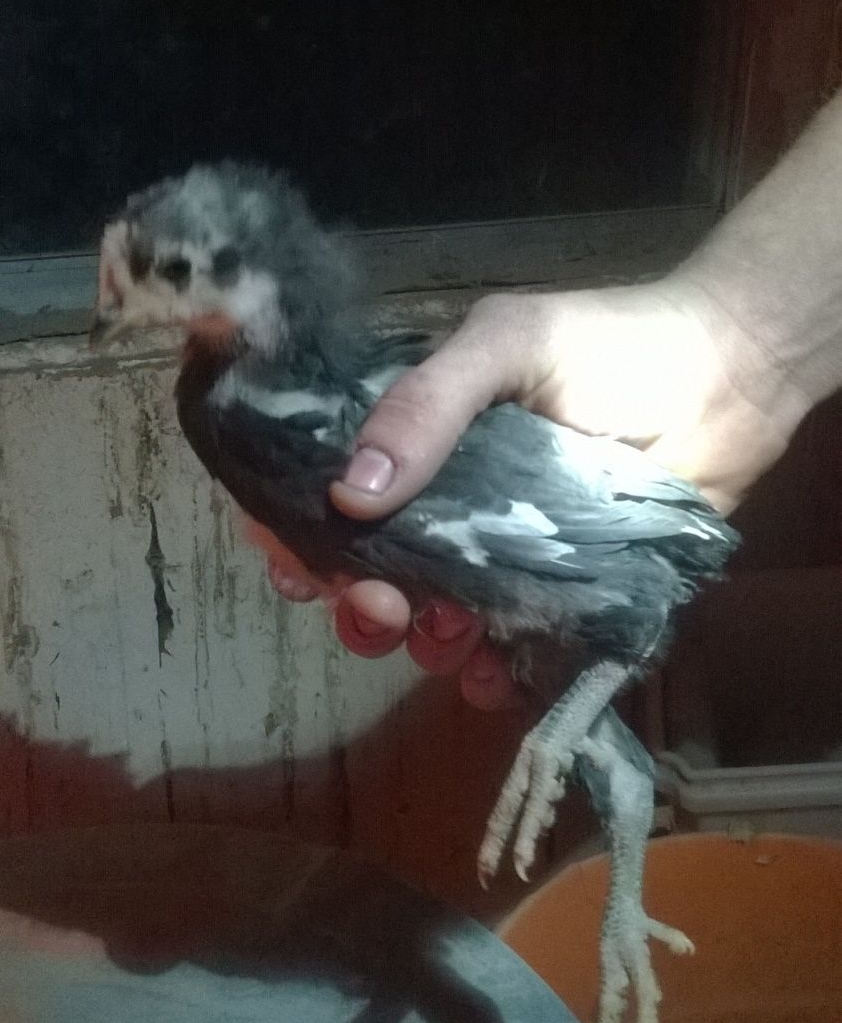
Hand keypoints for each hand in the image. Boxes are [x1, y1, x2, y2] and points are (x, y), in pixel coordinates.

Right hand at [262, 273, 796, 705]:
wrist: (730, 377)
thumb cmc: (611, 344)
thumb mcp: (505, 345)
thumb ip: (424, 407)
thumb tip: (350, 495)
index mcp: (415, 438)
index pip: (327, 492)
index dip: (297, 533)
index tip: (294, 567)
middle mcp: (447, 502)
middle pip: (368, 574)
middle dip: (359, 604)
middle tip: (384, 608)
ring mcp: (503, 554)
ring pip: (430, 621)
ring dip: (422, 643)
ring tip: (451, 631)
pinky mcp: (560, 596)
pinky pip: (508, 651)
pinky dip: (489, 676)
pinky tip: (491, 678)